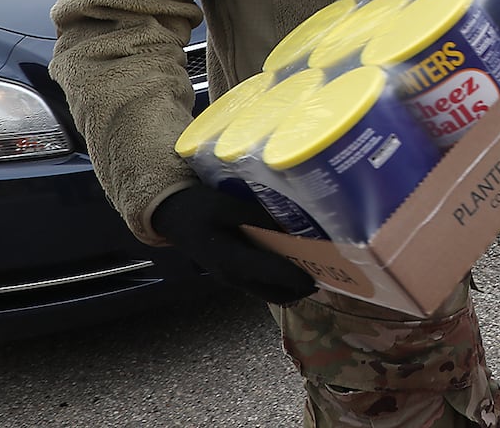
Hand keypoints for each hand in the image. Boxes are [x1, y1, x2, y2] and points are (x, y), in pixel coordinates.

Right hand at [152, 185, 317, 303]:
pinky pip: (261, 284)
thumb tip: (287, 226)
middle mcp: (233, 276)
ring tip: (317, 271)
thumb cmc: (198, 207)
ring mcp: (231, 278)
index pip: (272, 275)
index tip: (323, 274)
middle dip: (301, 289)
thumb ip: (256, 217)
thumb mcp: (226, 205)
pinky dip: (280, 281)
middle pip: (275, 293)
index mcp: (231, 261)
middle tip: (328, 275)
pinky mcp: (232, 273)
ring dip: (292, 287)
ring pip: (268, 292)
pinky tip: (294, 264)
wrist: (171, 215)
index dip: (298, 277)